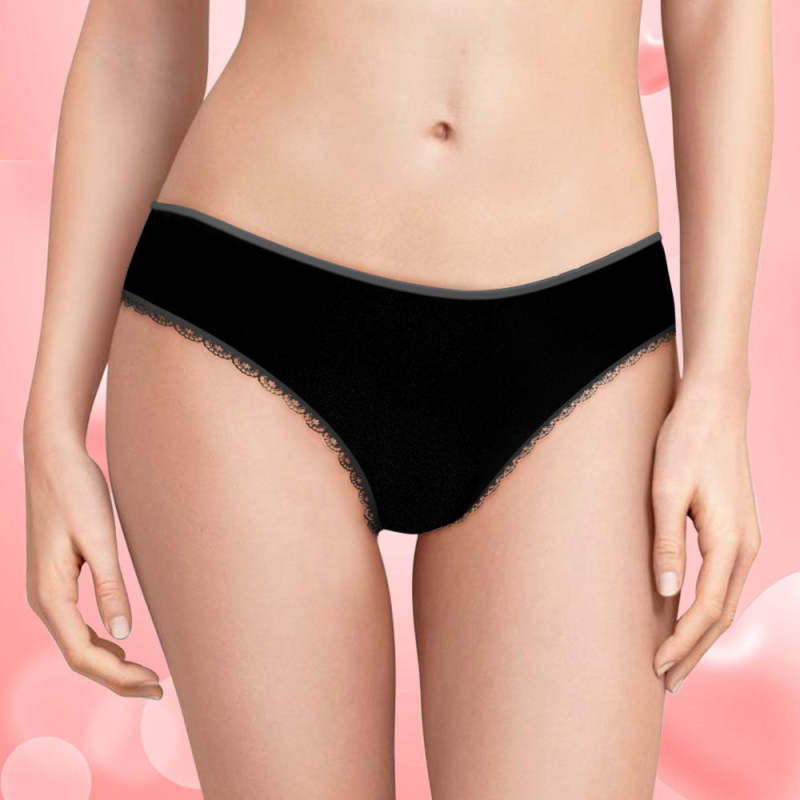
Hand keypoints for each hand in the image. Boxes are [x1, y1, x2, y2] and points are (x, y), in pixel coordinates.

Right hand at [23, 427, 162, 699]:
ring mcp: (48, 590)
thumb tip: (122, 637)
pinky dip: (100, 642)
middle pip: (79, 655)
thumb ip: (110, 586)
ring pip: (77, 642)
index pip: (83, 654)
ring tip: (145, 676)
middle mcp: (44, 599)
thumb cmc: (77, 490)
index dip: (119, 677)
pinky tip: (121, 646)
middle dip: (117, 678)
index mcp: (50, 594)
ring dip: (109, 663)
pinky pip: (76, 624)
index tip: (156, 683)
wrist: (54, 456)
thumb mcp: (99, 538)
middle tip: (159, 689)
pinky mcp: (58, 579)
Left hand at [650, 376, 760, 692]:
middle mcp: (745, 545)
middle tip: (665, 682)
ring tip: (674, 659)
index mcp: (729, 541)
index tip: (656, 668)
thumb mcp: (666, 489)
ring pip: (725, 600)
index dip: (682, 643)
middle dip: (694, 651)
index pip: (707, 609)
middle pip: (721, 614)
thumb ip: (666, 541)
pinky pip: (724, 581)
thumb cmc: (685, 442)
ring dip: (701, 633)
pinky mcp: (735, 527)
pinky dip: (706, 607)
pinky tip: (687, 613)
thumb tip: (664, 593)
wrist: (713, 405)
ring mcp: (745, 537)